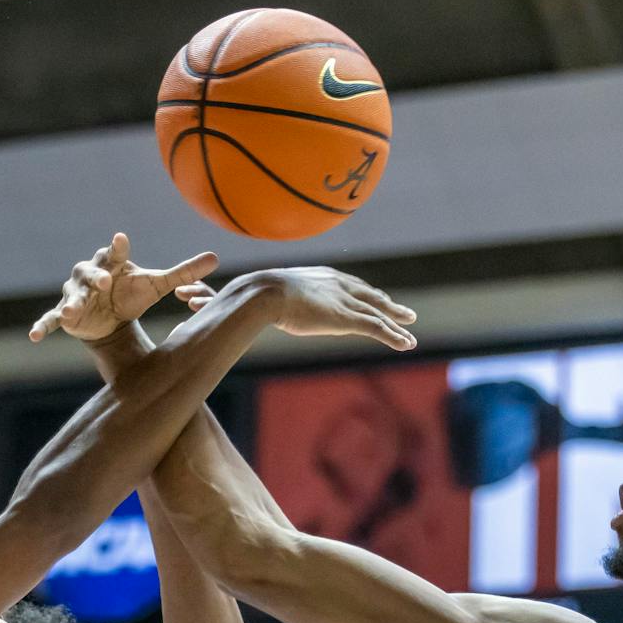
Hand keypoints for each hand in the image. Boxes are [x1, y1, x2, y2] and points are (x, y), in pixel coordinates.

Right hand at [30, 233, 219, 342]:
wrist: (112, 321)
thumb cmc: (133, 295)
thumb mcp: (157, 285)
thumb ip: (183, 273)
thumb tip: (216, 258)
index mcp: (111, 265)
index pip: (114, 252)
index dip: (117, 247)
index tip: (121, 239)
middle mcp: (90, 275)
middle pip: (90, 271)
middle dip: (96, 276)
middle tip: (106, 281)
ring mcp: (75, 295)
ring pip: (71, 295)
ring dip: (71, 303)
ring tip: (71, 312)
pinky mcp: (65, 315)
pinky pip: (51, 319)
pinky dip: (44, 325)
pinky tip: (35, 336)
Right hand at [177, 268, 416, 350]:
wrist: (259, 293)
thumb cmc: (252, 295)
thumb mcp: (259, 297)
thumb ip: (258, 302)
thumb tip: (211, 301)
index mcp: (318, 278)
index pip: (348, 286)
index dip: (365, 294)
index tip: (377, 299)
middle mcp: (335, 285)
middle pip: (369, 295)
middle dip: (388, 304)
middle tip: (407, 313)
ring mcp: (342, 301)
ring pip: (378, 313)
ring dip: (397, 323)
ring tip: (411, 331)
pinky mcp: (346, 318)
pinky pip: (377, 328)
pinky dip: (394, 336)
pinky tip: (408, 344)